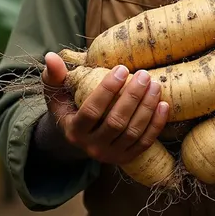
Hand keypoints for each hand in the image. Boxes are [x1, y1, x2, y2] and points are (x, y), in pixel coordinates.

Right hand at [41, 52, 168, 164]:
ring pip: (133, 132)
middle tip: (144, 74)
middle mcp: (92, 148)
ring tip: (155, 84)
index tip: (122, 68)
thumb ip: (53, 76)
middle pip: (116, 122)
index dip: (108, 90)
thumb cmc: (68, 108)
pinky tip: (163, 104)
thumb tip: (51, 56)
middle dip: (133, 97)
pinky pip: (145, 142)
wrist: (77, 139)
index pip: (92, 111)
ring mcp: (111, 156)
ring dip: (147, 108)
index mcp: (74, 131)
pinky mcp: (126, 159)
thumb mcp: (56, 94)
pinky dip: (156, 124)